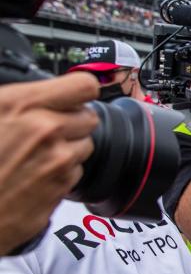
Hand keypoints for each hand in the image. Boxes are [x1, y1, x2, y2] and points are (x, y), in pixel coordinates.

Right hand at [0, 73, 98, 254]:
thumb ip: (18, 102)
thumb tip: (40, 95)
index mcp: (20, 104)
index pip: (84, 86)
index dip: (78, 92)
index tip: (73, 96)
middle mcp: (44, 129)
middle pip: (88, 117)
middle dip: (72, 122)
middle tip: (47, 131)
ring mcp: (56, 161)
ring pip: (85, 145)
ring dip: (67, 149)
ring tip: (34, 156)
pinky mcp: (61, 187)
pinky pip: (75, 172)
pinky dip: (60, 174)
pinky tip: (33, 176)